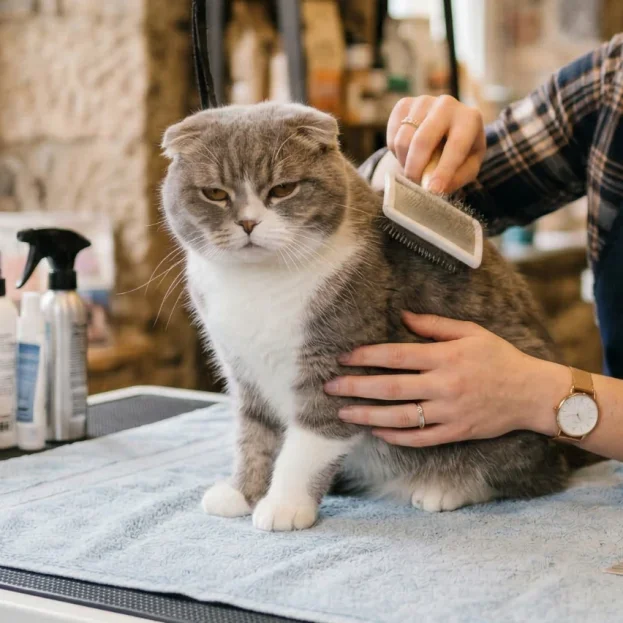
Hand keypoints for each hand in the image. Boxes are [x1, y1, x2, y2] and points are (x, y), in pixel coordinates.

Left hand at [324, 312, 566, 446]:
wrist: (531, 393)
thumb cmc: (499, 358)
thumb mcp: (471, 332)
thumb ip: (435, 325)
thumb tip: (402, 316)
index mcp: (445, 357)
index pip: (396, 356)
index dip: (366, 356)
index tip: (344, 358)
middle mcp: (443, 386)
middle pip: (390, 388)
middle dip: (356, 387)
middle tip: (330, 387)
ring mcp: (449, 412)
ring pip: (400, 417)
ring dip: (367, 416)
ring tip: (343, 414)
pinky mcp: (455, 432)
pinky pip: (419, 438)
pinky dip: (395, 437)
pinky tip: (376, 432)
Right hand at [386, 96, 485, 193]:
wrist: (446, 130)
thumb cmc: (462, 153)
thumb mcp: (467, 168)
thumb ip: (455, 179)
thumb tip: (432, 188)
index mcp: (470, 119)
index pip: (456, 146)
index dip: (443, 170)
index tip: (433, 190)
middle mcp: (447, 104)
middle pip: (423, 140)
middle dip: (416, 169)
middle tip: (415, 184)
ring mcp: (423, 101)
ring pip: (403, 141)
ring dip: (405, 163)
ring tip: (416, 168)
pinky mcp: (404, 105)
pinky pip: (392, 137)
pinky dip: (396, 153)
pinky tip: (409, 153)